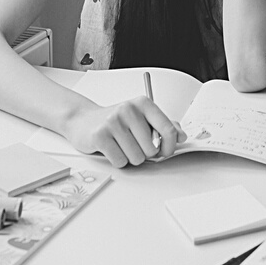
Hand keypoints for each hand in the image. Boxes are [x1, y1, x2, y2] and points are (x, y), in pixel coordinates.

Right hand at [64, 97, 185, 168]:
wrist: (84, 121)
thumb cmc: (117, 121)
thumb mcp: (142, 118)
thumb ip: (164, 125)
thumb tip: (181, 136)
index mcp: (143, 103)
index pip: (167, 129)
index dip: (169, 146)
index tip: (164, 151)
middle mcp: (129, 109)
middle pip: (151, 149)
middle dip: (145, 153)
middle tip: (134, 145)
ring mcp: (113, 121)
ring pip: (136, 158)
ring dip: (130, 158)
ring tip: (121, 146)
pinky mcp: (100, 135)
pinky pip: (120, 161)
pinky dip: (118, 160)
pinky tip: (111, 149)